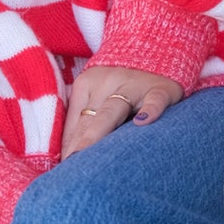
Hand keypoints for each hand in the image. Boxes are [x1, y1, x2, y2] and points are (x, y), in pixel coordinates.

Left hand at [60, 65, 182, 160]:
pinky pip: (154, 101)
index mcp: (87, 83)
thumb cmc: (121, 86)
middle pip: (90, 117)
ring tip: (89, 155)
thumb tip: (67, 157)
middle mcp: (107, 81)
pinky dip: (149, 111)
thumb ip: (83, 121)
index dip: (68, 145)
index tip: (64, 170)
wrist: (156, 54)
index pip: (75, 121)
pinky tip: (141, 123)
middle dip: (80, 144)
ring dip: (99, 131)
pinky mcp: (160, 89)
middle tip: (71, 169)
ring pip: (113, 109)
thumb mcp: (99, 95)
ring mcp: (133, 84)